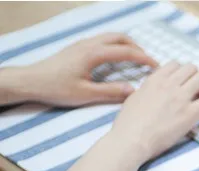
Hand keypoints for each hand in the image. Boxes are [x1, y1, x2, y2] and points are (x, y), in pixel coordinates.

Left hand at [21, 33, 157, 105]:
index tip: (156, 66)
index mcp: (93, 54)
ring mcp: (82, 44)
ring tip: (135, 59)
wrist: (31, 81)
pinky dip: (115, 46)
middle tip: (148, 61)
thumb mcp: (86, 94)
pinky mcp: (77, 48)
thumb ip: (111, 92)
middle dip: (137, 47)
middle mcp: (89, 44)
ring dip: (126, 45)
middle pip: (120, 38)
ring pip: (110, 37)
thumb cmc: (57, 88)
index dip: (144, 58)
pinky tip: (116, 60)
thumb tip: (133, 91)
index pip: (126, 52)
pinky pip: (102, 41)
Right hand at [108, 61, 198, 161]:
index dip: (183, 73)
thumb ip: (147, 90)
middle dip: (197, 76)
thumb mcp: (134, 98)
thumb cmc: (129, 124)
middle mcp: (168, 85)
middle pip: (192, 68)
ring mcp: (180, 98)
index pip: (175, 65)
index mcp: (154, 81)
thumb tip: (152, 90)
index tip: (185, 82)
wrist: (131, 140)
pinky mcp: (190, 114)